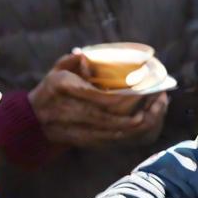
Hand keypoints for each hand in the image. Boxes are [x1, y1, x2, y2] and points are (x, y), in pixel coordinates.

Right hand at [29, 52, 168, 147]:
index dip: (132, 97)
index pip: (107, 99)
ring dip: (146, 123)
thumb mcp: (57, 70)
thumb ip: (72, 61)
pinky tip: (149, 121)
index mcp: (69, 90)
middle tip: (162, 98)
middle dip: (147, 111)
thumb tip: (84, 54)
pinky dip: (138, 133)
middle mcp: (77, 113)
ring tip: (160, 109)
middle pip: (120, 119)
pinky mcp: (91, 142)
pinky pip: (120, 141)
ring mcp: (85, 131)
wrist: (34, 121)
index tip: (149, 88)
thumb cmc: (51, 90)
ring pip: (123, 133)